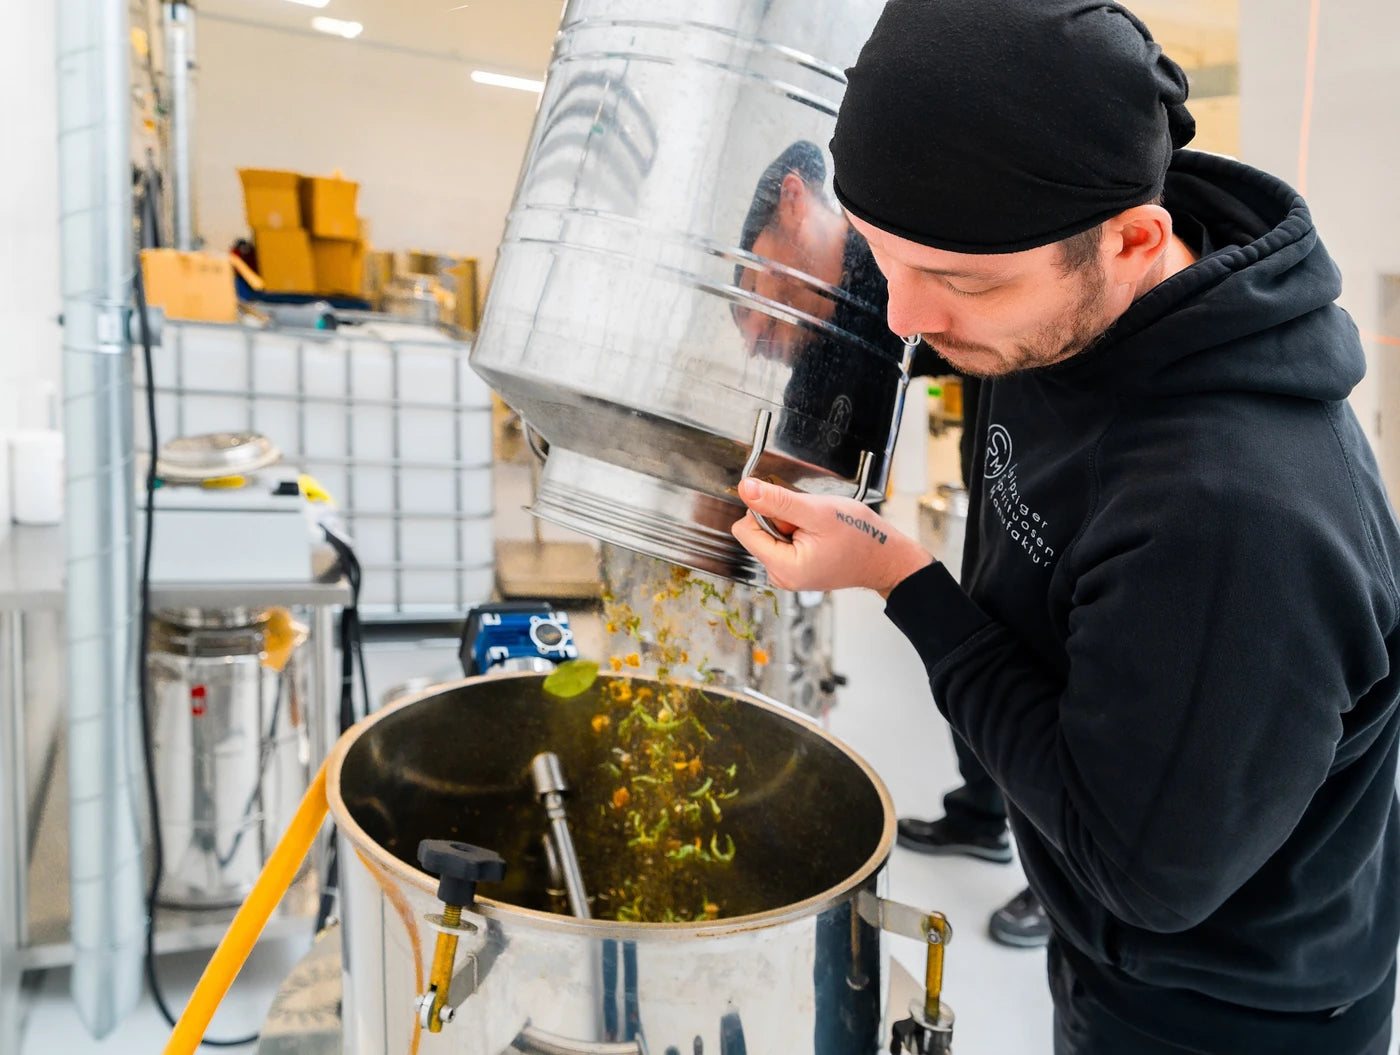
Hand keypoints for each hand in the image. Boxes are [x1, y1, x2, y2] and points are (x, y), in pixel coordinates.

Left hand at [731, 478, 933, 595]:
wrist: (884, 557)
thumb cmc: (859, 537)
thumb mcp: (817, 511)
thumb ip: (777, 501)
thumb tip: (746, 489)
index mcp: (782, 568)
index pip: (744, 529)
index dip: (764, 512)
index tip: (791, 512)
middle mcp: (779, 576)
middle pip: (755, 533)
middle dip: (780, 519)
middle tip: (810, 522)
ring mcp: (787, 575)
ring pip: (769, 535)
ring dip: (790, 524)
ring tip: (817, 529)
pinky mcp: (794, 569)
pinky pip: (782, 542)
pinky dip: (797, 532)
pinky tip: (818, 535)